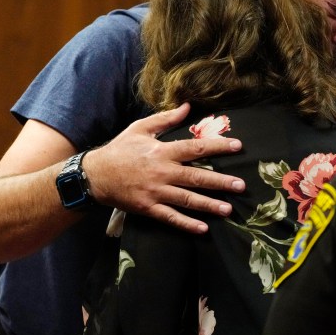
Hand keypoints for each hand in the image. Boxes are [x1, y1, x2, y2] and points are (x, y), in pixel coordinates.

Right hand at [84, 103, 245, 232]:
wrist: (94, 175)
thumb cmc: (120, 150)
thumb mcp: (140, 129)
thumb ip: (166, 119)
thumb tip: (188, 106)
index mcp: (162, 151)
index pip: (196, 147)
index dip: (218, 146)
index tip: (238, 147)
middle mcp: (162, 172)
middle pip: (196, 176)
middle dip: (220, 182)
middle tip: (241, 186)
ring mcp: (155, 192)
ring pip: (187, 199)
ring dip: (209, 205)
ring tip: (228, 209)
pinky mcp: (148, 208)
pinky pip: (171, 218)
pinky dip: (187, 224)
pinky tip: (203, 228)